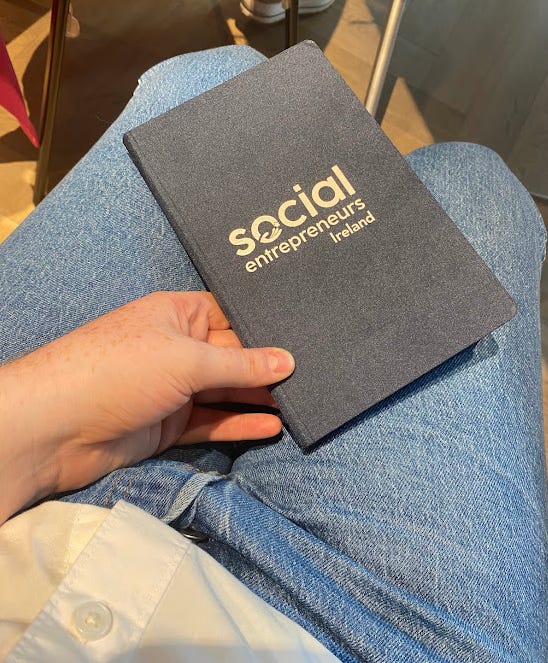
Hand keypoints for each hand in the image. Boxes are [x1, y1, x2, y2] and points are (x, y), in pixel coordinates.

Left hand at [0, 291, 293, 523]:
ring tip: (302, 402)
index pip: (231, 315)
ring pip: (224, 391)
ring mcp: (172, 388)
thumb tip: (288, 361)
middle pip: (232, 356)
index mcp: (177, 315)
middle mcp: (177, 348)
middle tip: (315, 373)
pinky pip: (211, 422)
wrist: (56, 427)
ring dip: (257, 398)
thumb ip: (241, 364)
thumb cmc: (120, 370)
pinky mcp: (168, 424)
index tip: (306, 334)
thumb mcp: (187, 359)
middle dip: (268, 366)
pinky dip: (238, 424)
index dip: (265, 325)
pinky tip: (271, 426)